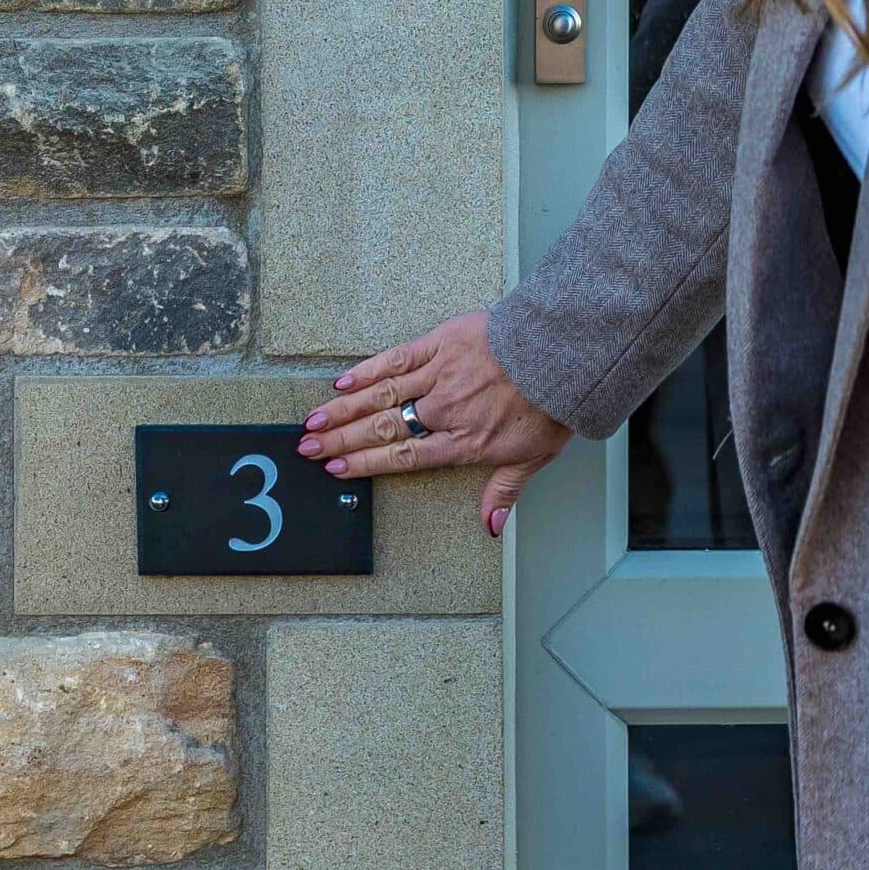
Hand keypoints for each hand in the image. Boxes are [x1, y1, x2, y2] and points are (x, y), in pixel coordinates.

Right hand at [298, 311, 572, 536]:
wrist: (562, 353)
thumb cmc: (551, 404)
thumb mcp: (535, 457)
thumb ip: (505, 491)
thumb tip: (491, 527)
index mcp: (463, 443)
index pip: (403, 457)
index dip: (366, 464)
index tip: (336, 469)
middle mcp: (444, 412)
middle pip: (382, 429)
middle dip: (341, 441)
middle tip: (307, 448)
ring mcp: (440, 375)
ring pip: (382, 396)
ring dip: (344, 409)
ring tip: (314, 421)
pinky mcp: (442, 342)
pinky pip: (398, 358)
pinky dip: (369, 370)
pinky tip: (344, 381)